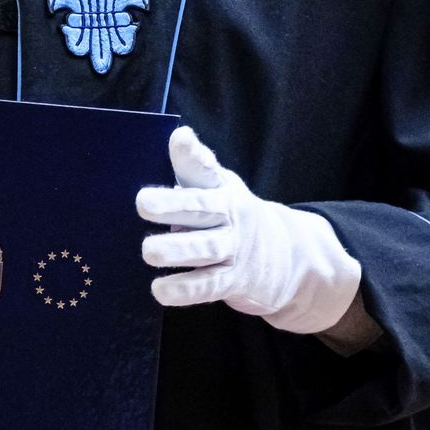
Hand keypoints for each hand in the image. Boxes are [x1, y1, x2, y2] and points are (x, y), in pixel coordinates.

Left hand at [137, 126, 361, 334]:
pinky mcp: (233, 280)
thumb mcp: (219, 187)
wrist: (286, 256)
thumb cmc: (231, 215)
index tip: (180, 139)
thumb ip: (193, 168)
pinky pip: (208, 285)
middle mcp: (230, 214)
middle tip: (143, 203)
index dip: (193, 153)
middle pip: (202, 208)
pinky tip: (161, 290)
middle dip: (173, 205)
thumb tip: (175, 140)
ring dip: (177, 250)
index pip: (206, 167)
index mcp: (222, 187)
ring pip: (204, 249)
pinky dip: (185, 289)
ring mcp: (233, 248)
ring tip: (149, 251)